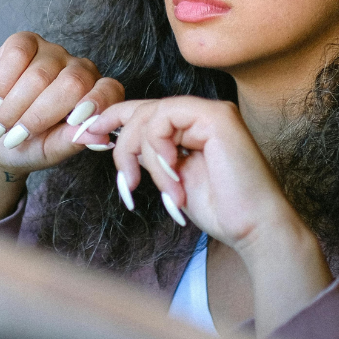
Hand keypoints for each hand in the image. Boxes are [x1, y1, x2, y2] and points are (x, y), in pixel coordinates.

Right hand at [0, 33, 123, 224]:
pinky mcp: (25, 42)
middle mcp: (79, 70)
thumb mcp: (51, 151)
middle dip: (40, 115)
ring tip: (2, 123)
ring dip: (15, 105)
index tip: (73, 122)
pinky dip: (4, 81)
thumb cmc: (27, 145)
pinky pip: (18, 53)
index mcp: (96, 97)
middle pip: (72, 83)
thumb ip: (73, 141)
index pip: (109, 90)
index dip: (95, 103)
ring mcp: (52, 53)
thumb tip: (100, 138)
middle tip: (17, 137)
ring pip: (40, 74)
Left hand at [77, 96, 332, 333]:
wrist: (254, 228)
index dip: (109, 121)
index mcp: (191, 126)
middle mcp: (201, 113)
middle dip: (121, 144)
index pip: (142, 111)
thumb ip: (149, 156)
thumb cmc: (220, 209)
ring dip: (142, 156)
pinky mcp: (216, 117)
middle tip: (125, 181)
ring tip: (156, 189)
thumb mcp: (170, 179)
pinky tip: (172, 177)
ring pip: (149, 116)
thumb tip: (113, 141)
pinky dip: (158, 151)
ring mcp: (210, 112)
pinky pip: (165, 120)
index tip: (85, 137)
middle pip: (140, 111)